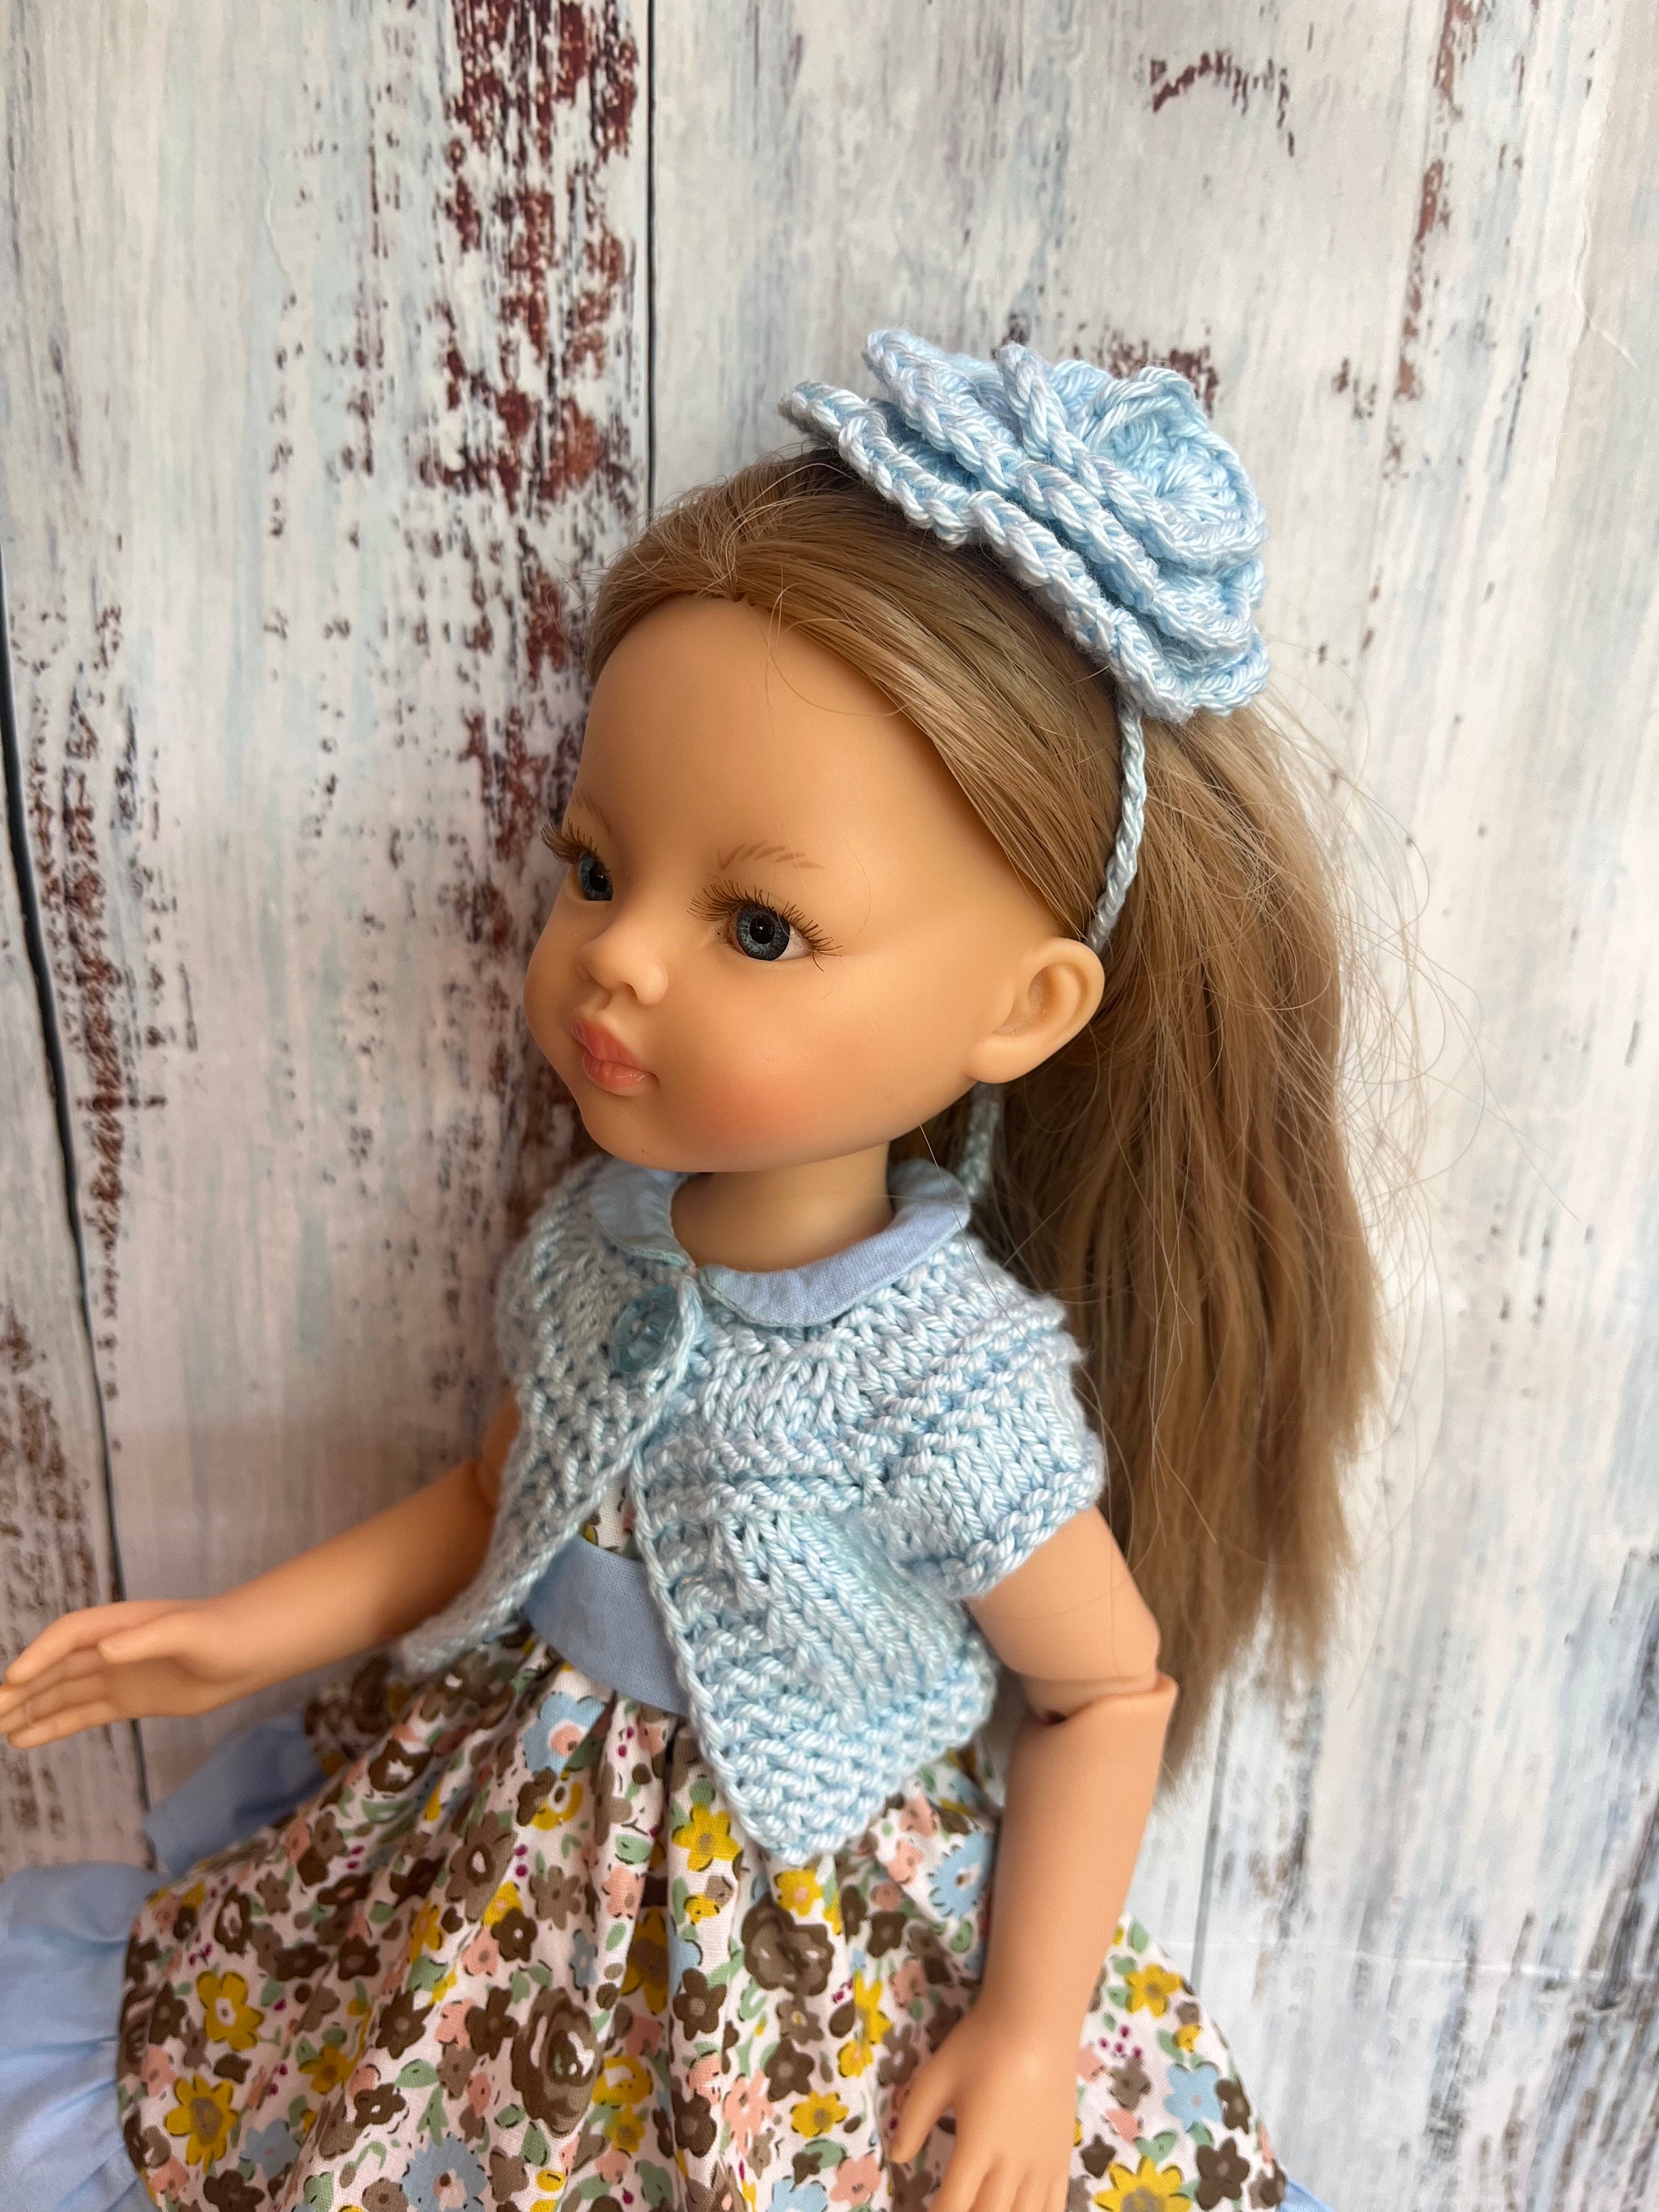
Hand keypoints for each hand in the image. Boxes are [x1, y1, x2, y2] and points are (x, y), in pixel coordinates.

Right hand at [0, 1598, 263, 1746]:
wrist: (254, 1650)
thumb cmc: (224, 1633)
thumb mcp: (188, 1631)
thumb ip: (146, 1639)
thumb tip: (103, 1651)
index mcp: (119, 1623)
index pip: (68, 1636)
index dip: (40, 1655)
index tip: (14, 1680)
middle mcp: (111, 1648)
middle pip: (55, 1667)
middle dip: (22, 1688)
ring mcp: (117, 1675)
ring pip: (62, 1693)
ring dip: (29, 1709)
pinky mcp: (128, 1700)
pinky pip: (82, 1713)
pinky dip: (53, 1726)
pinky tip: (26, 1740)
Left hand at [888, 2000, 1075, 2211]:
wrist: (1036, 2021)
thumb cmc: (981, 2045)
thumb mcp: (936, 2076)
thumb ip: (914, 2119)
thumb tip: (897, 2156)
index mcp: (978, 2145)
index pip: (953, 2206)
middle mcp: (1014, 2164)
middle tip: (950, 2207)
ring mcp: (1043, 2165)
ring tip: (980, 2206)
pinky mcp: (1062, 2159)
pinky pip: (1053, 2210)